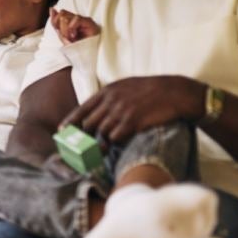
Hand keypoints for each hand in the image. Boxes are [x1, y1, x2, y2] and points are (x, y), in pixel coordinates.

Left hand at [50, 9, 99, 43]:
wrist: (87, 56)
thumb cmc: (76, 47)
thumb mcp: (63, 36)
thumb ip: (56, 23)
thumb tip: (52, 8)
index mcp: (69, 21)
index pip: (58, 14)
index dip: (55, 22)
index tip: (60, 32)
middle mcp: (76, 19)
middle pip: (61, 14)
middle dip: (61, 27)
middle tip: (67, 37)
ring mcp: (83, 19)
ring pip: (66, 17)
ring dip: (66, 30)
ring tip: (71, 38)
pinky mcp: (89, 21)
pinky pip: (76, 19)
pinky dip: (72, 28)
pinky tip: (75, 35)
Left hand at [63, 75, 202, 143]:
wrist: (176, 92)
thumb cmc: (152, 90)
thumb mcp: (126, 87)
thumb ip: (110, 97)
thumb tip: (96, 112)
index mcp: (108, 91)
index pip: (82, 108)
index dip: (71, 121)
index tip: (62, 131)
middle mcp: (111, 100)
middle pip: (89, 123)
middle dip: (84, 137)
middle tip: (81, 148)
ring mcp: (122, 110)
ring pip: (102, 132)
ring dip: (101, 143)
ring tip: (101, 151)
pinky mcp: (133, 121)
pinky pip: (116, 136)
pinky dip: (115, 142)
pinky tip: (120, 143)